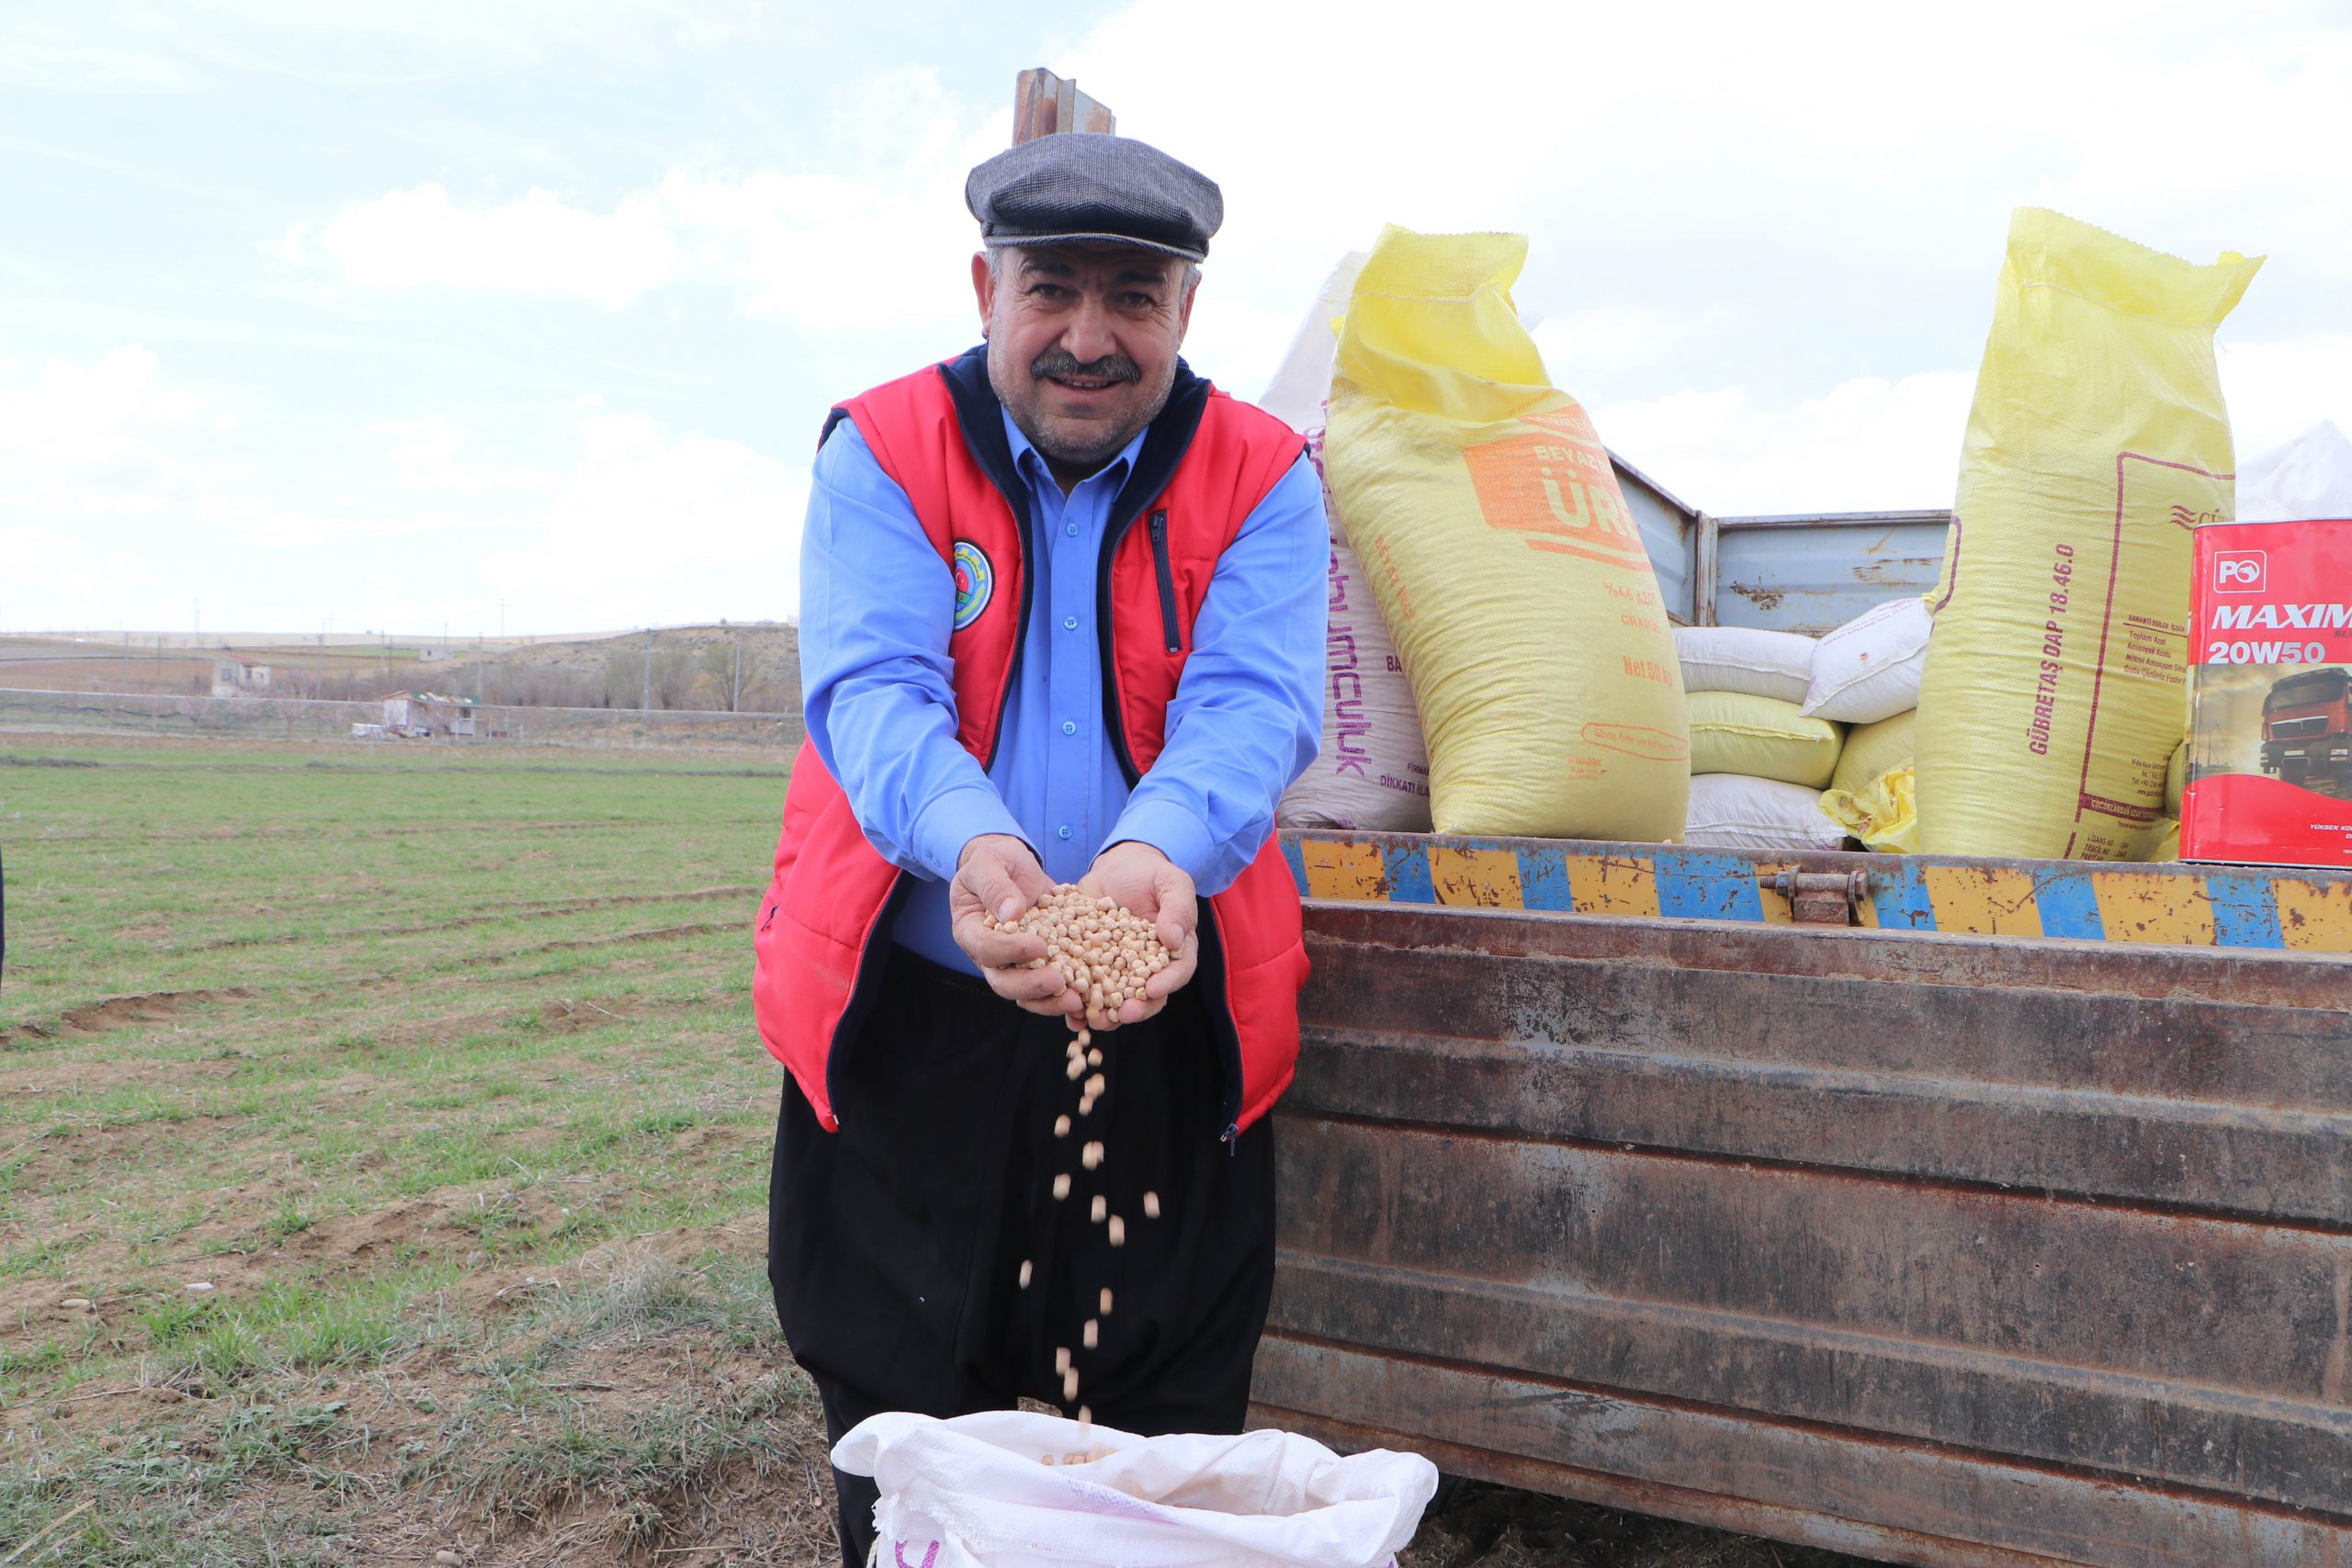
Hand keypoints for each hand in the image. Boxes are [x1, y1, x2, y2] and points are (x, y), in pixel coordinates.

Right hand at [949, 835, 1081, 1019]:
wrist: (1013, 865)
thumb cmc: (994, 861)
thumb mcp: (989, 862)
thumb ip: (995, 886)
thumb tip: (1011, 914)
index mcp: (970, 931)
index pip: (985, 948)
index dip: (1010, 950)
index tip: (1039, 946)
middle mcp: (990, 955)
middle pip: (1004, 982)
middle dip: (1031, 986)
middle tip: (1058, 983)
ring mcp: (1015, 963)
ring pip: (1027, 993)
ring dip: (1050, 1000)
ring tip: (1077, 1001)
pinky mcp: (1040, 963)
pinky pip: (1051, 984)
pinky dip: (1068, 991)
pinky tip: (1089, 994)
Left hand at [1076, 841, 1196, 1030]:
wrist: (1117, 868)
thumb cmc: (1150, 874)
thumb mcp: (1171, 883)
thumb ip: (1178, 908)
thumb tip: (1173, 939)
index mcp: (1173, 952)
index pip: (1177, 972)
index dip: (1167, 983)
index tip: (1153, 989)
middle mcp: (1147, 967)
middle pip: (1146, 995)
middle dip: (1135, 1008)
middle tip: (1122, 1014)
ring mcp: (1118, 970)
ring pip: (1115, 999)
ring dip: (1105, 1013)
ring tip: (1093, 1019)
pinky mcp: (1091, 966)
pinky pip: (1086, 987)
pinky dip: (1078, 1002)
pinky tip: (1068, 1014)